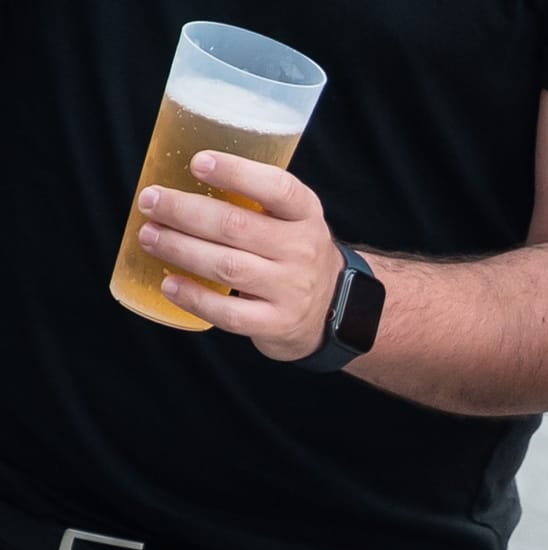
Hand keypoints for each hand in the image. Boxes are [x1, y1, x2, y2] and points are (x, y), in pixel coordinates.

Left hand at [135, 150, 342, 360]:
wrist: (331, 306)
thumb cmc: (293, 250)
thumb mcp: (292, 218)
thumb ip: (254, 199)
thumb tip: (179, 179)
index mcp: (306, 214)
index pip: (278, 188)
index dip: (237, 173)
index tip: (197, 162)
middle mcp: (302, 250)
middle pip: (237, 227)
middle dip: (185, 212)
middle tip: (151, 202)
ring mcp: (291, 289)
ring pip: (227, 267)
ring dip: (180, 249)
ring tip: (150, 237)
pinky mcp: (276, 322)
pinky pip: (228, 313)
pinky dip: (194, 298)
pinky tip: (170, 284)